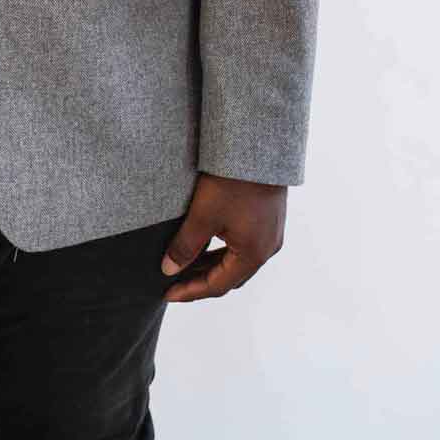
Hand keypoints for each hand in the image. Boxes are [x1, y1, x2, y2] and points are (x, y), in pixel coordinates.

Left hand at [159, 172, 286, 301]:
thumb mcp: (203, 216)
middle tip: (174, 279)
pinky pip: (246, 245)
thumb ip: (185, 247)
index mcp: (253, 253)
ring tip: (186, 261)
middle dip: (201, 280)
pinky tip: (207, 242)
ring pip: (238, 261)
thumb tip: (169, 270)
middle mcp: (268, 248)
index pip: (217, 285)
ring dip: (213, 265)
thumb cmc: (233, 181)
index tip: (167, 293)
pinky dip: (225, 251)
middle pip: (231, 277)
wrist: (260, 146)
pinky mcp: (271, 219)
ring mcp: (272, 233)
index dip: (190, 291)